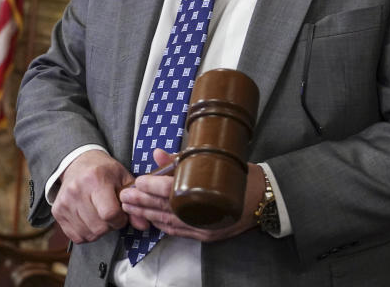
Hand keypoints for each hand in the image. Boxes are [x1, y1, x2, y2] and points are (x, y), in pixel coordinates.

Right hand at [52, 150, 132, 243]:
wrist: (79, 163)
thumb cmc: (105, 171)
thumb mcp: (124, 179)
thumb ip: (135, 202)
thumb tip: (144, 225)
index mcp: (95, 179)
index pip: (109, 214)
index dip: (120, 219)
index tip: (121, 213)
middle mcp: (76, 191)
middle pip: (99, 227)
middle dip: (110, 225)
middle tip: (111, 213)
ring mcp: (64, 202)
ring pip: (88, 234)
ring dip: (99, 230)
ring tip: (100, 215)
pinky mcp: (57, 212)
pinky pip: (76, 237)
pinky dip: (86, 233)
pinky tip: (90, 220)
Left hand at [120, 149, 265, 242]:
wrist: (264, 196)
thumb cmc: (240, 175)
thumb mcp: (214, 160)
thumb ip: (182, 160)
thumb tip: (158, 154)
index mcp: (206, 193)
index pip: (172, 191)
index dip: (152, 187)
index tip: (139, 180)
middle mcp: (204, 214)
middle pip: (165, 208)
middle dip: (142, 202)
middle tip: (125, 196)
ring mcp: (204, 227)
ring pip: (169, 222)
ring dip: (147, 215)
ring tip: (130, 208)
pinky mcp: (206, 234)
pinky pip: (179, 231)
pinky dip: (163, 225)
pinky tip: (151, 220)